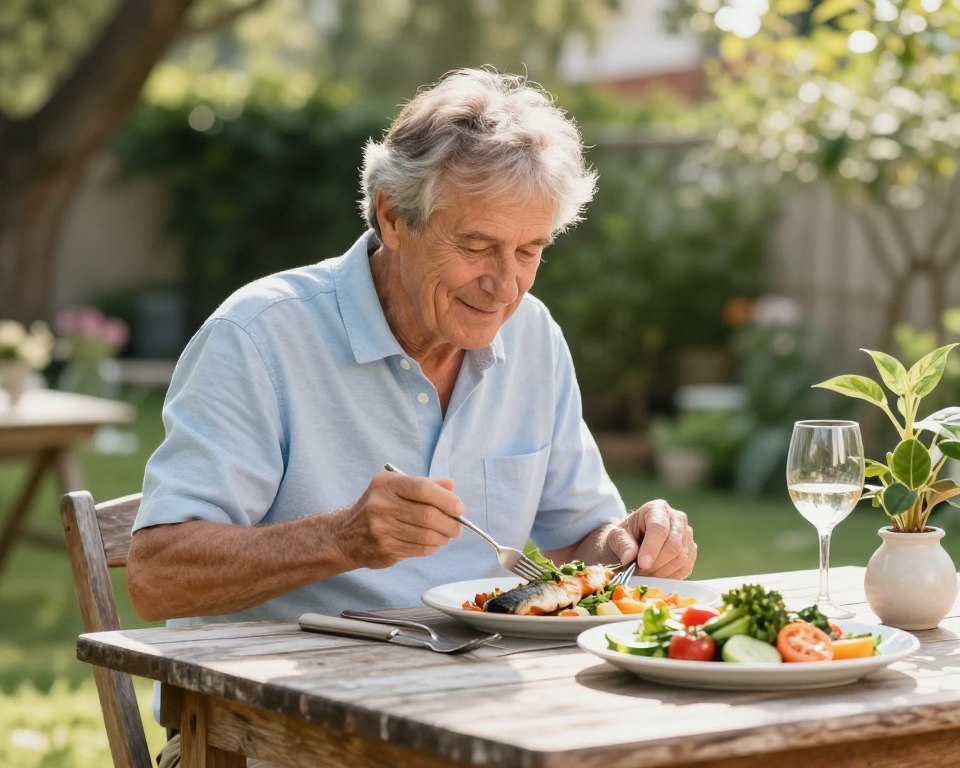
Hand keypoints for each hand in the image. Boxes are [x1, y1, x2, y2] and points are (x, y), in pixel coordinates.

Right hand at [334, 470, 463, 568]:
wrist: (346, 535)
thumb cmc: (378, 507)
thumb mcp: (395, 488)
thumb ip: (424, 485)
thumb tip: (452, 486)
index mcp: (386, 484)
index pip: (422, 488)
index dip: (446, 499)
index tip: (459, 508)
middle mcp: (381, 505)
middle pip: (427, 515)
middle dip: (450, 523)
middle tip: (458, 526)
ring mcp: (381, 529)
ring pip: (426, 535)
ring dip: (443, 537)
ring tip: (447, 535)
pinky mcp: (385, 549)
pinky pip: (419, 549)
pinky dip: (432, 547)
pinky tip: (433, 543)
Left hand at [604, 499, 696, 578]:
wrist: (634, 544)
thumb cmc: (625, 537)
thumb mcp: (616, 536)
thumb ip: (622, 544)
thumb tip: (629, 557)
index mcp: (657, 509)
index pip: (659, 528)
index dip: (652, 547)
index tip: (642, 563)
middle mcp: (677, 519)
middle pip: (674, 545)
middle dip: (656, 564)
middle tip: (640, 572)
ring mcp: (687, 535)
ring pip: (681, 558)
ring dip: (661, 572)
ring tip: (645, 574)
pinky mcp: (691, 551)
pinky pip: (685, 568)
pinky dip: (669, 576)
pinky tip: (656, 575)